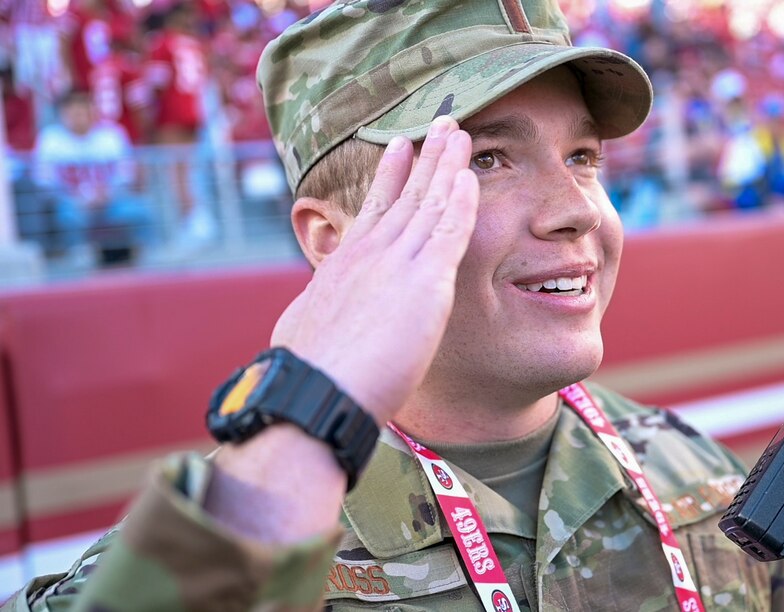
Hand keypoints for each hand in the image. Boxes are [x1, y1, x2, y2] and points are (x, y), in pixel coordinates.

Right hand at [271, 117, 478, 424]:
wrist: (317, 390)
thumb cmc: (310, 375)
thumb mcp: (308, 329)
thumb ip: (324, 312)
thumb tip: (315, 318)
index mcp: (344, 264)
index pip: (376, 209)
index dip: (391, 175)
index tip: (400, 146)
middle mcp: (370, 253)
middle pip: (406, 194)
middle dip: (426, 157)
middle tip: (442, 125)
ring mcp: (397, 263)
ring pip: (429, 202)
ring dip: (447, 165)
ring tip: (460, 133)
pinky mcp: (425, 282)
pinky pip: (449, 230)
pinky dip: (460, 200)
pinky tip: (470, 176)